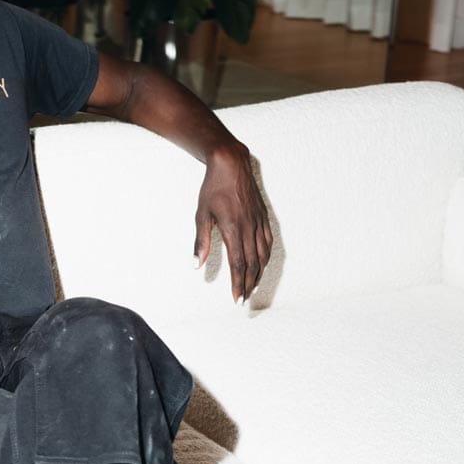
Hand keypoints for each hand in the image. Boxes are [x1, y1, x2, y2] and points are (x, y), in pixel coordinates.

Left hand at [194, 143, 272, 303]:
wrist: (231, 164)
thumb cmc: (213, 188)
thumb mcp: (201, 214)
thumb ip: (200, 241)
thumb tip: (196, 264)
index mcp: (233, 229)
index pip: (238, 264)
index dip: (238, 283)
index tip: (237, 299)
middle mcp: (249, 228)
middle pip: (252, 264)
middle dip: (249, 284)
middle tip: (244, 299)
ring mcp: (259, 222)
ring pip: (263, 255)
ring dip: (259, 274)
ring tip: (253, 287)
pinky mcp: (264, 216)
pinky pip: (268, 242)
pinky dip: (266, 257)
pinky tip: (262, 264)